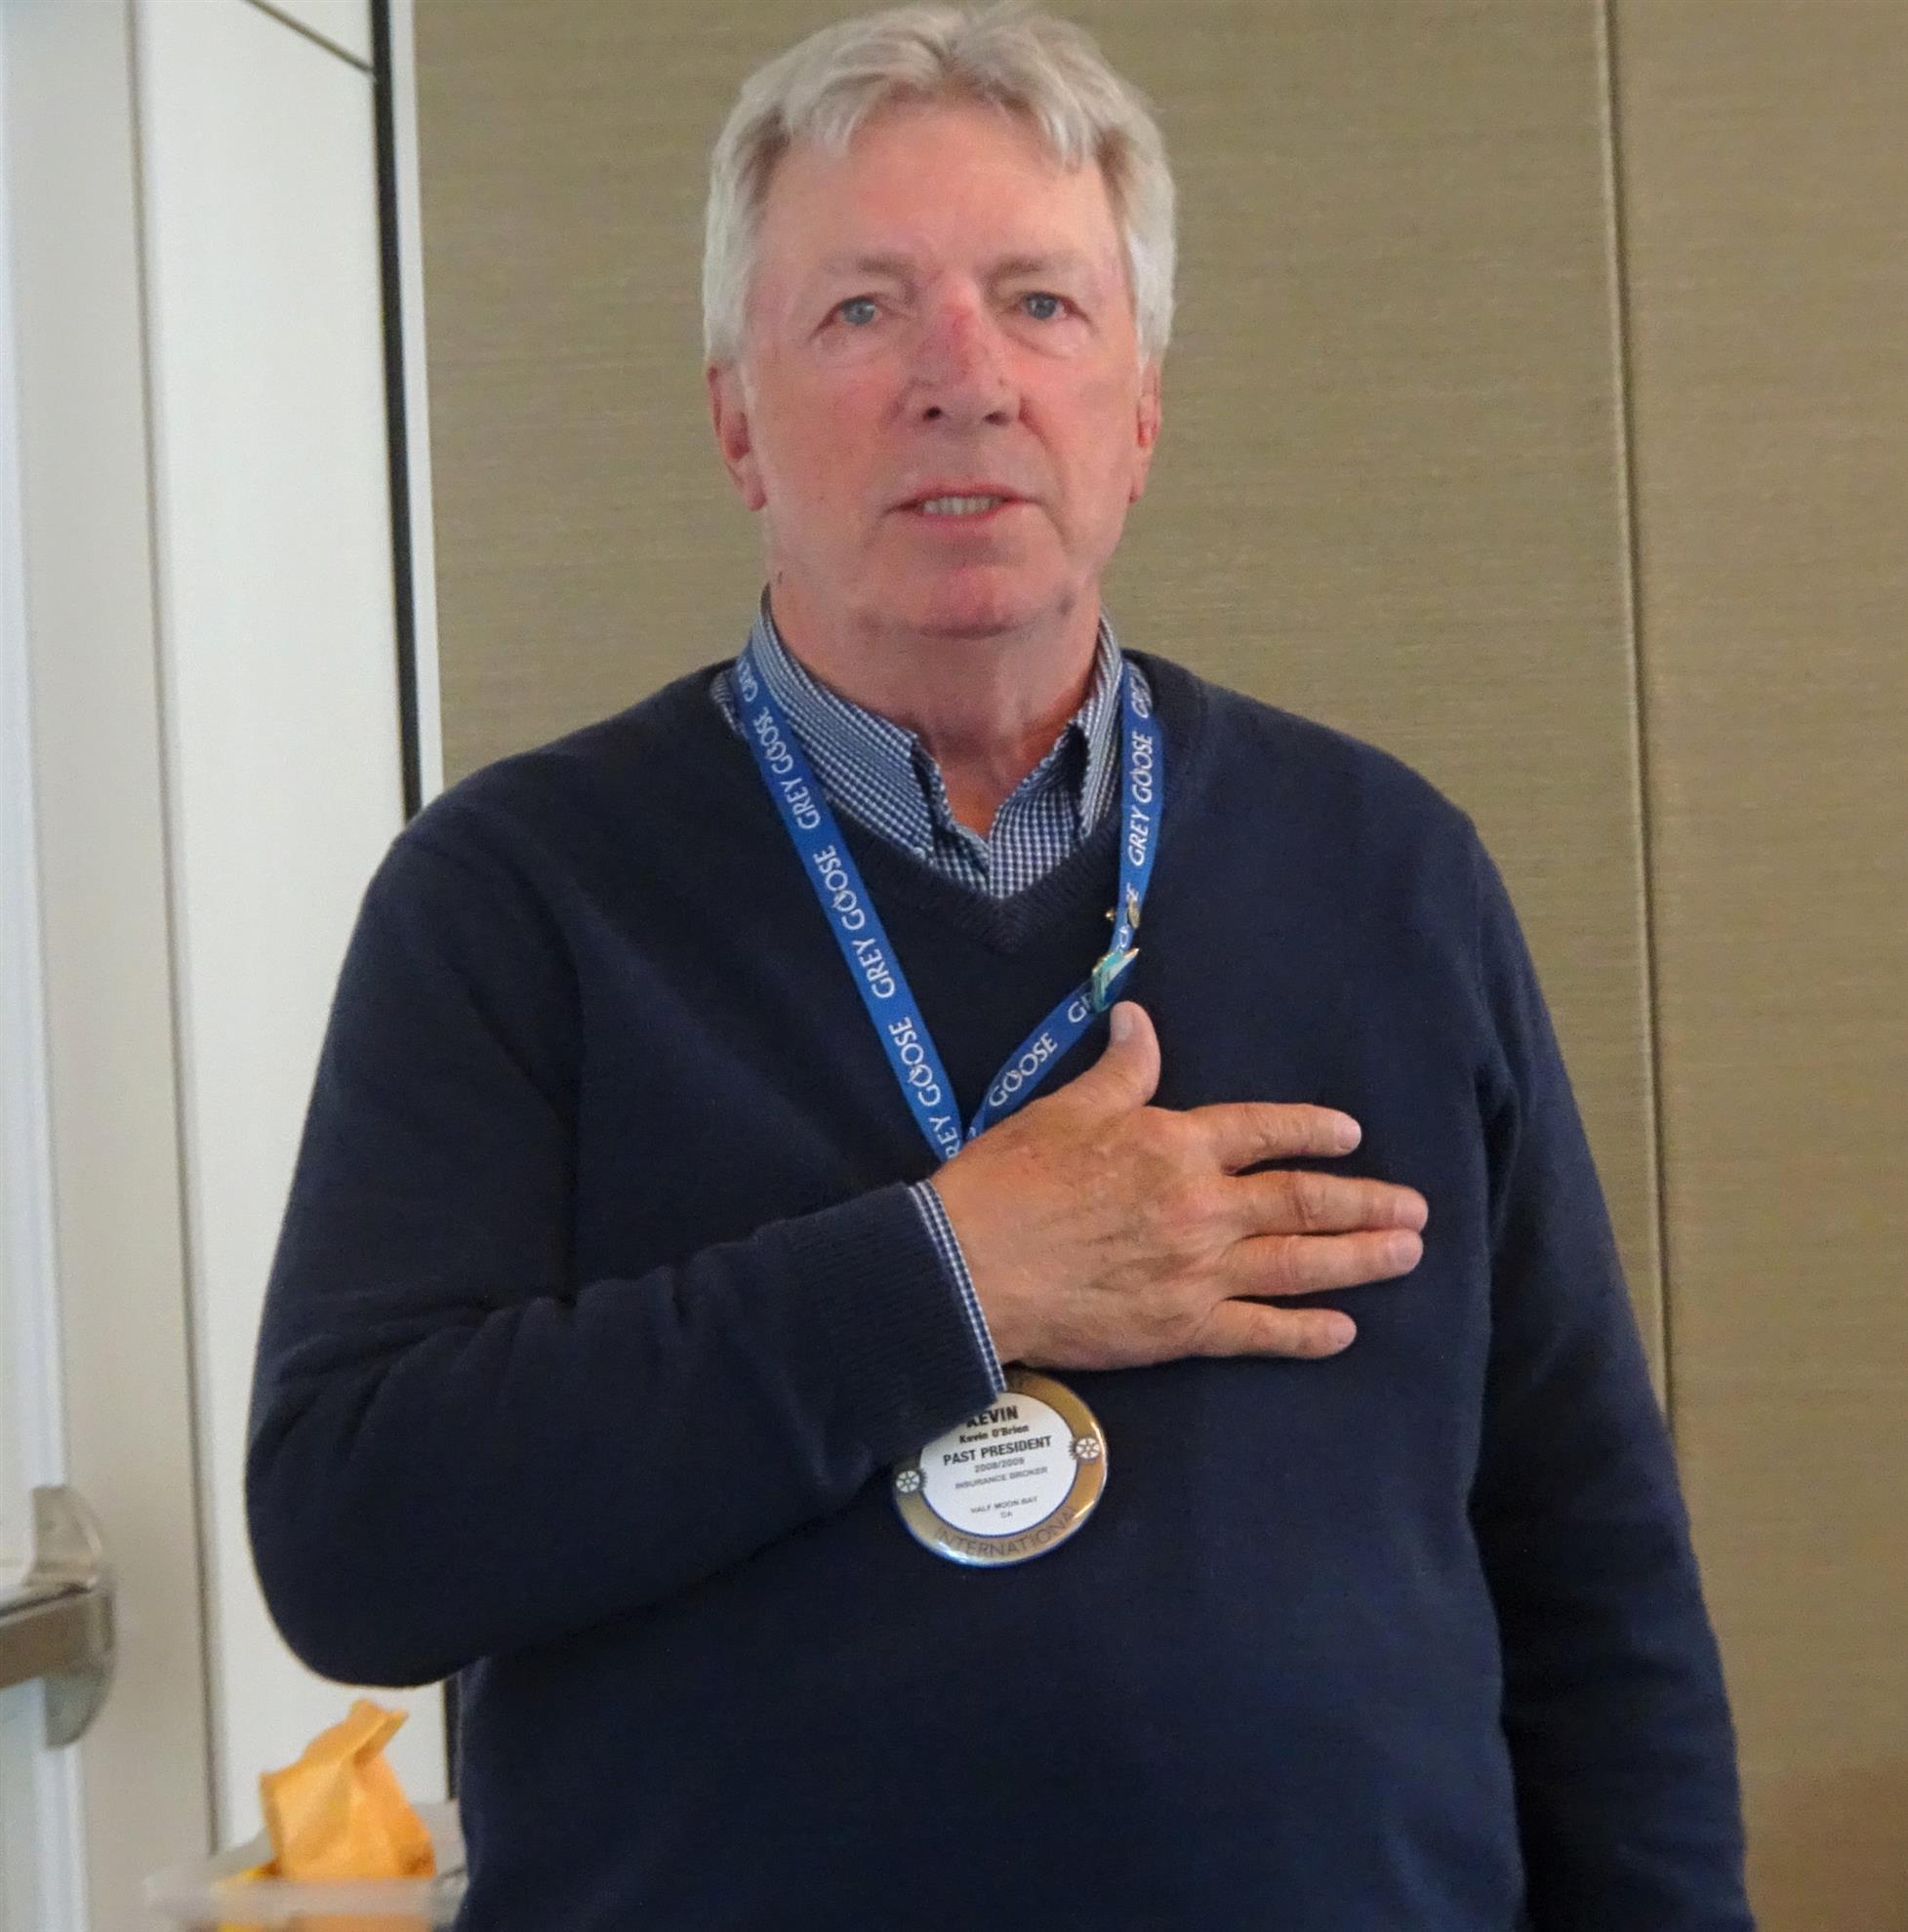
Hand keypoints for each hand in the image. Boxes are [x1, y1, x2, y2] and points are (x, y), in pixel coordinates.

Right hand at [931, 1002, 1425, 1369]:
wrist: (971, 1268)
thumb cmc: (1011, 1181)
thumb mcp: (1067, 1109)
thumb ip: (1121, 1071)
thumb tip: (1139, 1019)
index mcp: (1176, 1146)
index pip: (1263, 1131)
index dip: (1312, 1130)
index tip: (1351, 1135)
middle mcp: (1202, 1207)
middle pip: (1301, 1202)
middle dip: (1365, 1204)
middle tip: (1415, 1210)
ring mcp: (1198, 1273)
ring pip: (1297, 1264)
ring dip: (1359, 1259)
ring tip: (1406, 1254)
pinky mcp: (1180, 1330)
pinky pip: (1258, 1333)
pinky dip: (1305, 1334)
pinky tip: (1343, 1332)